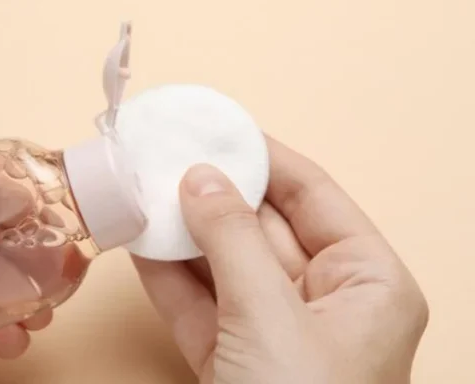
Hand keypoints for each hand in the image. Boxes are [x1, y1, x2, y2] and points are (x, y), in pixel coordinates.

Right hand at [133, 137, 427, 382]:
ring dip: (180, 233)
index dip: (265, 156)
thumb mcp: (270, 319)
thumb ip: (232, 242)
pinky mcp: (232, 361)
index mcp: (365, 283)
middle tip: (164, 158)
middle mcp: (323, 303)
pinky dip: (167, 277)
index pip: (313, 196)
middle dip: (210, 194)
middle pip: (260, 227)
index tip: (217, 127)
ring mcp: (273, 332)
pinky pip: (198, 305)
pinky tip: (138, 243)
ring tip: (140, 193)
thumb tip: (200, 179)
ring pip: (222, 265)